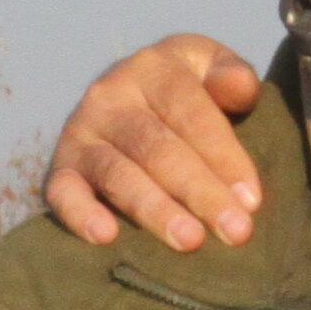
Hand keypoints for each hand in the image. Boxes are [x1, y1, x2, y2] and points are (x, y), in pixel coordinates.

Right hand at [41, 36, 266, 250]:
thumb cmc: (183, 92)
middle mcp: (109, 96)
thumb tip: (240, 88)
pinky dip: (80, 214)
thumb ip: (231, 75)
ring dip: (154, 209)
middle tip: (235, 231)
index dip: (223, 155)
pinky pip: (62, 193)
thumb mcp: (208, 68)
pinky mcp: (59, 169)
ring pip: (117, 174)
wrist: (121, 97)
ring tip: (189, 241)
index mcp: (152, 67)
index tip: (251, 199)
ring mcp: (80, 133)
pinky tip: (106, 237)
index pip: (190, 111)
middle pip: (157, 147)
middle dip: (199, 191)